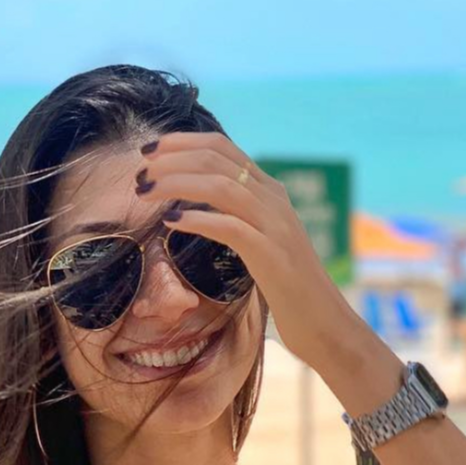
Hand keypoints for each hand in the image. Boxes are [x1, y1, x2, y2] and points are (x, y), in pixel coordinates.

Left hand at [135, 132, 351, 368]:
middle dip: (171, 160)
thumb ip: (240, 216)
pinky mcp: (272, 255)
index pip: (222, 147)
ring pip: (220, 185)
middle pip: (216, 159)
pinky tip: (171, 222)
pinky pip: (230, 226)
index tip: (150, 153)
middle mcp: (274, 200)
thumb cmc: (288, 288)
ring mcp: (275, 226)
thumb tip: (200, 204)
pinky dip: (197, 219)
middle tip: (140, 175)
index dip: (181, 143)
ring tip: (146, 193)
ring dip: (176, 183)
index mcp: (271, 192)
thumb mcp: (263, 240)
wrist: (324, 322)